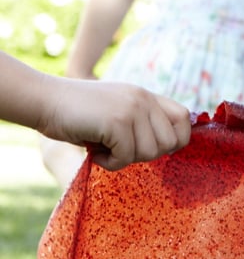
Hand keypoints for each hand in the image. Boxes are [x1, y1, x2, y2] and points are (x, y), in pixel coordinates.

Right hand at [40, 79, 190, 170]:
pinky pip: (126, 158)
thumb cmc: (78, 114)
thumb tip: (169, 146)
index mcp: (146, 96)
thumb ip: (142, 122)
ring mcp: (131, 108)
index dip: (175, 139)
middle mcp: (143, 99)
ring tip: (104, 147)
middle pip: (169, 143)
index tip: (153, 148)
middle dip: (145, 155)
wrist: (44, 100)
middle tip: (120, 149)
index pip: (184, 118)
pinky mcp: (117, 122)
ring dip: (125, 159)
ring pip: (148, 153)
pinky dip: (109, 163)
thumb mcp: (117, 111)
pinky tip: (94, 151)